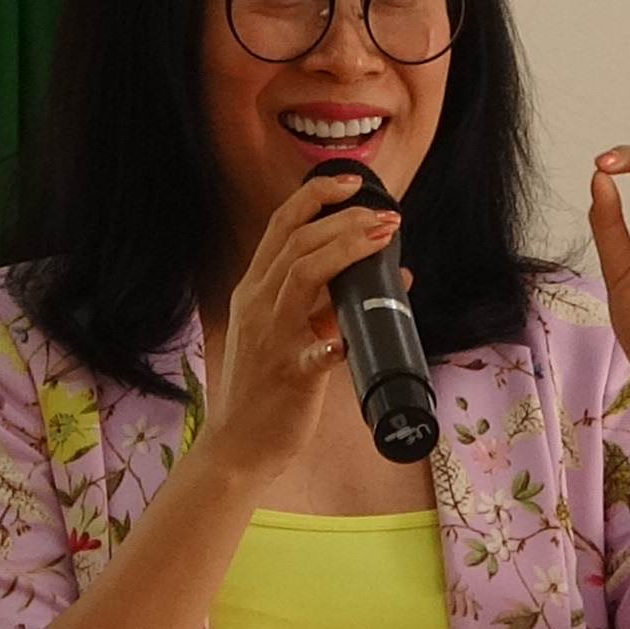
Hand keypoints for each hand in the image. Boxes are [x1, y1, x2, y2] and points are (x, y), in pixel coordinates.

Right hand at [196, 173, 400, 487]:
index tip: (353, 183)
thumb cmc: (267, 388)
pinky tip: (352, 336)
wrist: (237, 445)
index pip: (281, 226)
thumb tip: (392, 274)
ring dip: (346, 250)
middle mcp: (257, 306)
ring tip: (383, 237)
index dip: (316, 196)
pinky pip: (312, 352)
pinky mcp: (287, 376)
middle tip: (387, 216)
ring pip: (302, 275)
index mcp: (255, 291)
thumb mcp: (289, 333)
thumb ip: (330, 303)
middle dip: (345, 219)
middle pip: (298, 242)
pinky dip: (334, 340)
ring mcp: (271, 339)